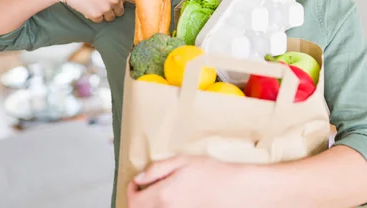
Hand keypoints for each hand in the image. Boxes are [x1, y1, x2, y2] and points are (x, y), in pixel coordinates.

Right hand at [49, 0, 134, 22]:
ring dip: (103, 13)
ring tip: (93, 2)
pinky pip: (99, 20)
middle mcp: (116, 0)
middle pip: (121, 11)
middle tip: (102, 0)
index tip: (142, 8)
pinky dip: (93, 16)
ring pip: (110, 17)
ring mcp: (106, 8)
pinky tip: (87, 6)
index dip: (139, 4)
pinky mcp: (96, 16)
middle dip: (113, 8)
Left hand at [127, 155, 264, 207]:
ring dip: (151, 205)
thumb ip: (157, 170)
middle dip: (139, 200)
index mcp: (163, 195)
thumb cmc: (213, 174)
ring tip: (161, 194)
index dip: (130, 192)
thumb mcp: (183, 162)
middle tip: (145, 189)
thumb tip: (139, 178)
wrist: (236, 191)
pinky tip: (174, 200)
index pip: (133, 202)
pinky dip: (166, 207)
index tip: (136, 184)